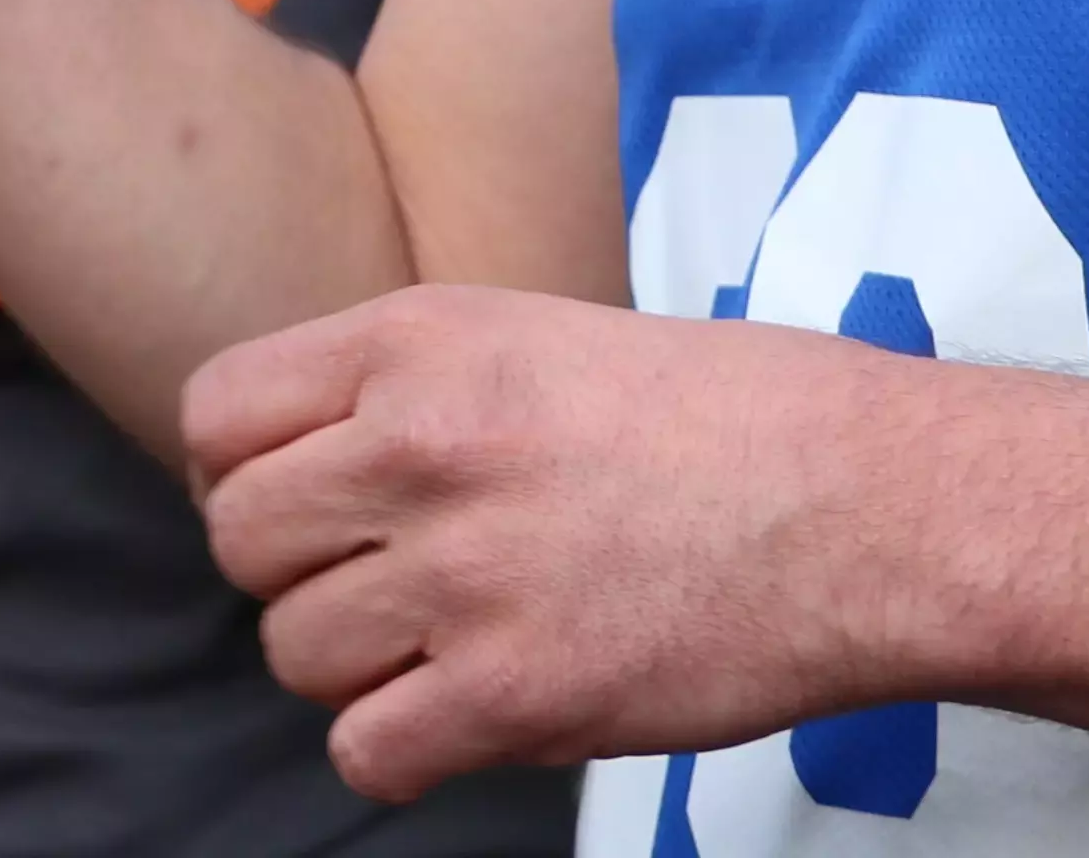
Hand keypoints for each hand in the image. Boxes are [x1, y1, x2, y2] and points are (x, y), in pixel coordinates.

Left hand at [188, 284, 965, 797]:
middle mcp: (420, 447)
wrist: (872, 504)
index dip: (245, 471)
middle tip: (378, 580)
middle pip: (240, 540)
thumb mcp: (532, 337)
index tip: (308, 500)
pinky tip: (464, 713)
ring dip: (351, 665)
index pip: (215, 417)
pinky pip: (368, 751)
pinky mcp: (520, 694)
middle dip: (294, 572)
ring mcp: (465, 575)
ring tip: (440, 642)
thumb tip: (294, 461)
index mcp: (417, 342)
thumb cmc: (724, 419)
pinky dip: (400, 750)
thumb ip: (403, 388)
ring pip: (293, 653)